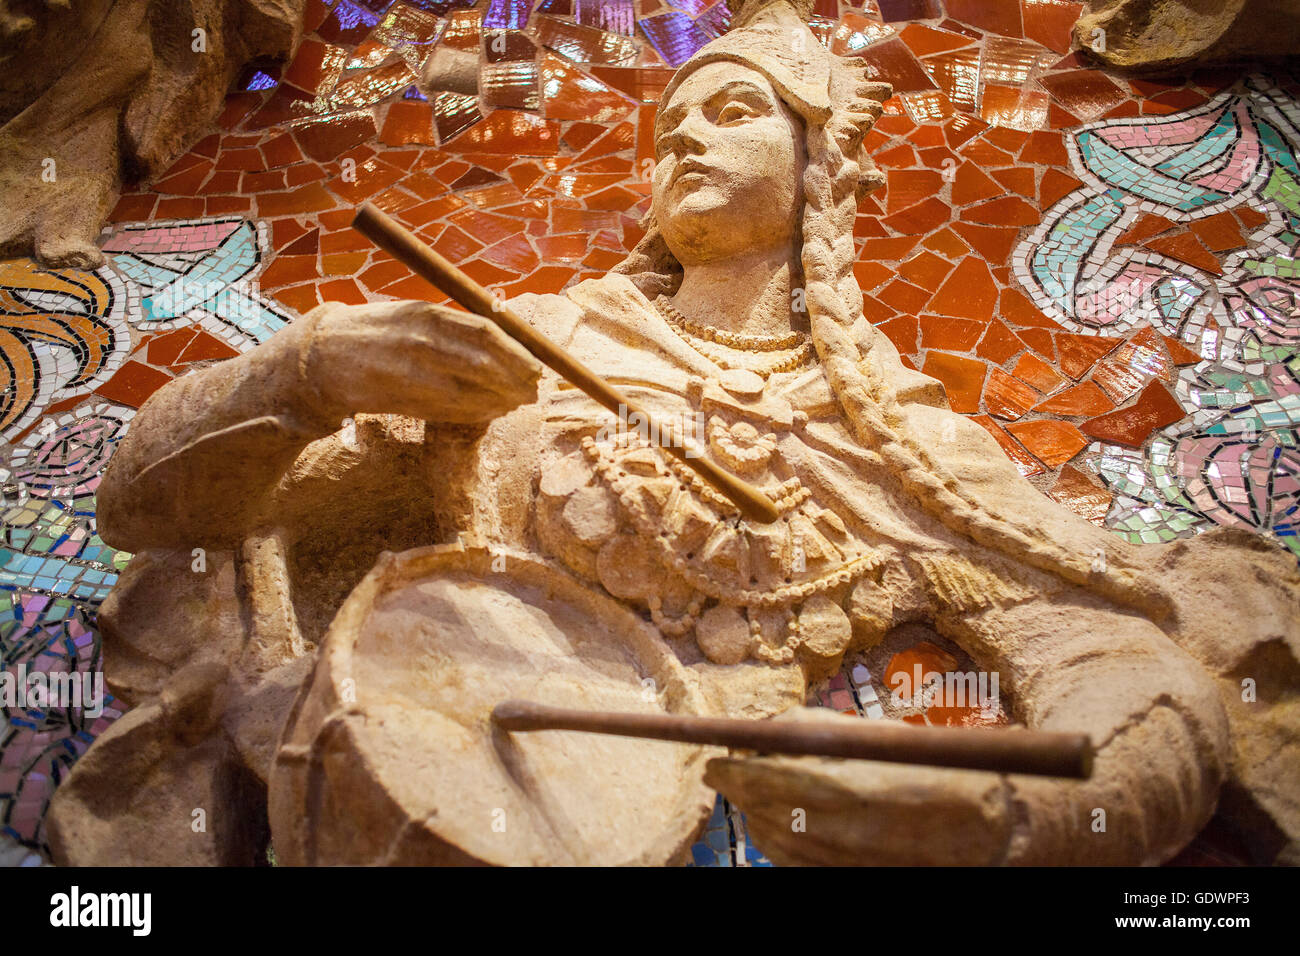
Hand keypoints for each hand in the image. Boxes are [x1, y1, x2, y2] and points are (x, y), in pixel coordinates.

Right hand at [304, 299, 543, 426]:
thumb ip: (456, 327)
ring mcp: (411, 374)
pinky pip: (451, 411)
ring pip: (471, 392)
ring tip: (515, 402)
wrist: (323, 357)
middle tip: (532, 389)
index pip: (487, 332)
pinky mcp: (403, 402)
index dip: (517, 352)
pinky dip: (476, 413)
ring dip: (500, 401)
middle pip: (484, 364)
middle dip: (515, 380)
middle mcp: (421, 342)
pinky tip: (490, 411)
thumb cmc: (379, 332)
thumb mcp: (415, 314)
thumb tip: (506, 342)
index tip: (537, 365)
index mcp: (427, 313)